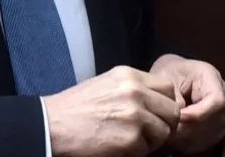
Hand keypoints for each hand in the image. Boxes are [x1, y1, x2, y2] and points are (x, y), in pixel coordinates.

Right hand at [43, 65, 181, 155]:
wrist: (52, 126)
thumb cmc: (74, 109)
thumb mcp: (105, 85)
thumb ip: (132, 89)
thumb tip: (156, 103)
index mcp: (129, 76)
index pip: (167, 88)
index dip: (165, 104)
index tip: (156, 115)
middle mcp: (135, 92)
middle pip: (172, 111)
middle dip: (164, 125)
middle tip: (148, 134)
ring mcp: (135, 115)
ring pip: (165, 132)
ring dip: (151, 141)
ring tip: (130, 141)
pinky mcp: (131, 139)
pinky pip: (148, 150)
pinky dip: (136, 153)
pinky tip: (118, 147)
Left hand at [149, 55, 224, 153]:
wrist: (174, 77)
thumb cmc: (169, 72)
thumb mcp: (165, 75)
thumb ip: (173, 94)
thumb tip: (179, 115)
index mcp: (212, 77)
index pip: (216, 100)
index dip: (198, 113)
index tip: (178, 117)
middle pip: (214, 120)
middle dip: (189, 128)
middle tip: (167, 129)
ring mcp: (223, 115)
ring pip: (210, 134)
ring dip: (187, 137)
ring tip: (168, 132)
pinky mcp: (218, 128)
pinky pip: (206, 142)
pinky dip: (189, 143)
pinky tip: (175, 137)